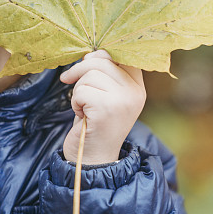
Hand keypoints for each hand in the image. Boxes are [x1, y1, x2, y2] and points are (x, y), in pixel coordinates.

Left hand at [59, 50, 145, 164]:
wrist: (94, 159)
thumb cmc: (95, 125)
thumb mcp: (107, 96)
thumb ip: (105, 74)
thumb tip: (90, 54)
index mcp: (137, 87)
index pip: (122, 55)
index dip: (101, 57)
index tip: (87, 65)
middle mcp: (135, 92)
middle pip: (102, 61)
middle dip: (82, 72)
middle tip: (77, 90)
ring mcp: (123, 100)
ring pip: (89, 75)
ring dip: (78, 91)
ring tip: (85, 108)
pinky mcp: (106, 109)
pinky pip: (81, 90)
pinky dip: (75, 102)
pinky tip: (83, 116)